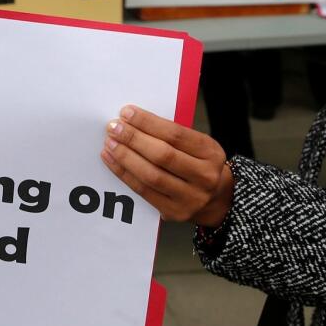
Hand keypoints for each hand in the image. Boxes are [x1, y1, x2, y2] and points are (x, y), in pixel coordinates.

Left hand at [101, 105, 233, 225]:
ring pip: (151, 175)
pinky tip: (111, 160)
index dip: (148, 123)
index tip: (126, 113)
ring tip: (110, 143)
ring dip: (125, 157)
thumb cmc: (198, 164)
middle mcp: (205, 176)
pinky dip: (124, 174)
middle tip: (113, 127)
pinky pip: (143, 192)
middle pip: (163, 155)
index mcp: (211, 153)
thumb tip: (132, 121)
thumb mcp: (197, 146)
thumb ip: (172, 135)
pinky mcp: (174, 212)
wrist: (216, 200)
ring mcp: (190, 197)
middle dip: (133, 139)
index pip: (176, 134)